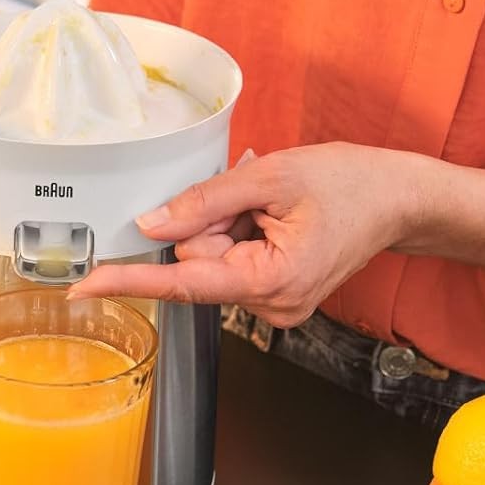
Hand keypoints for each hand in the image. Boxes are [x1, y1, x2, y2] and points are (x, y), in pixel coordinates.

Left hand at [68, 142, 434, 326]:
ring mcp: (275, 306)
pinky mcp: (276, 296)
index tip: (84, 286)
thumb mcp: (271, 177)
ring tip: (275, 206)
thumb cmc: (350, 183)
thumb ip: (204, 202)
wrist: (400, 199)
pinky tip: (275, 217)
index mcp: (271, 281)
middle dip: (211, 224)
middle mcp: (271, 307)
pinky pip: (233, 263)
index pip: (183, 284)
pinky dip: (244, 233)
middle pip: (198, 265)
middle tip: (255, 197)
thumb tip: (150, 226)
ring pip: (214, 262)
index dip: (129, 281)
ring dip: (232, 225)